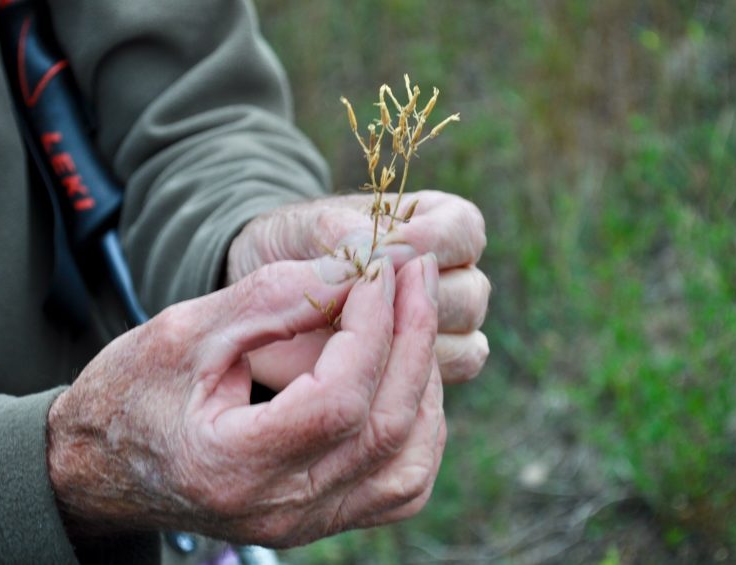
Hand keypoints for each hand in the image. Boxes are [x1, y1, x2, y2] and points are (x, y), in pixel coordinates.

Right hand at [47, 255, 444, 546]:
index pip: (339, 398)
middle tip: (415, 272)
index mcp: (234, 465)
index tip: (376, 267)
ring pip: (410, 463)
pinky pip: (402, 483)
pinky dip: (420, 424)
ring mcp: (309, 521)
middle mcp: (281, 508)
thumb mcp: (185, 331)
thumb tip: (355, 268)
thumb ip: (272, 298)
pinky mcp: (324, 518)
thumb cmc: (131, 394)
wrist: (103, 466)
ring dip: (424, 381)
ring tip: (411, 316)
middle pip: (388, 426)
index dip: (371, 324)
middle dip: (413, 337)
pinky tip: (405, 374)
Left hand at [227, 190, 489, 385]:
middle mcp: (455, 277)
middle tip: (346, 306)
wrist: (264, 302)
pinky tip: (357, 372)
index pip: (463, 230)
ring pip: (463, 345)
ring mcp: (447, 330)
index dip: (428, 243)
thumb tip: (372, 251)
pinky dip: (402, 382)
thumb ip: (335, 232)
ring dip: (404, 345)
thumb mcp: (299, 228)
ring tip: (343, 338)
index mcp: (438, 223)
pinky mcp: (428, 377)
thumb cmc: (288, 252)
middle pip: (470, 294)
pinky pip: (438, 387)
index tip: (375, 257)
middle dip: (409, 304)